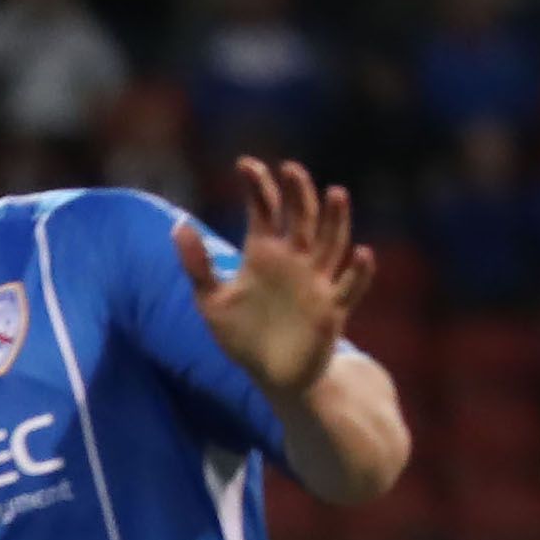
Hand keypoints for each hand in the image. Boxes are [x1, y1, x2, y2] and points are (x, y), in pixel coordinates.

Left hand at [178, 156, 374, 401]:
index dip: (258, 187)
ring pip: (331, 243)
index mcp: (264, 254)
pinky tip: (362, 253)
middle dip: (298, 193)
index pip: (265, 211)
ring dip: (335, 220)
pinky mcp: (331, 309)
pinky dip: (358, 272)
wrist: (270, 374)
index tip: (244, 164)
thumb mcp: (211, 301)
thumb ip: (197, 265)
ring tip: (335, 193)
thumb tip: (178, 224)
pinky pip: (349, 287)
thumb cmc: (242, 335)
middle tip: (291, 169)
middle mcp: (294, 261)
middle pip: (301, 218)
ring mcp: (316, 282)